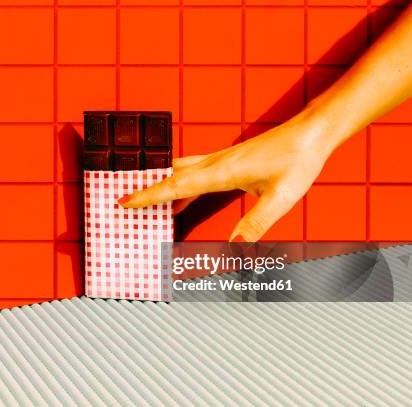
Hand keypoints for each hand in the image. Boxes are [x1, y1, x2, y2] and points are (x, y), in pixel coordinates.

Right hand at [118, 115, 332, 241]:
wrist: (309, 133)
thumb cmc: (297, 160)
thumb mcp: (281, 197)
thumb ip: (256, 223)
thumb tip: (235, 247)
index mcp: (222, 171)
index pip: (177, 185)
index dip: (149, 195)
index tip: (125, 201)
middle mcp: (215, 162)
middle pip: (170, 175)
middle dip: (145, 188)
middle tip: (122, 199)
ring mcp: (220, 159)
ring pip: (179, 170)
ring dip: (160, 183)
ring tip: (143, 199)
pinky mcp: (227, 160)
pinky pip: (193, 172)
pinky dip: (179, 184)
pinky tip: (180, 199)